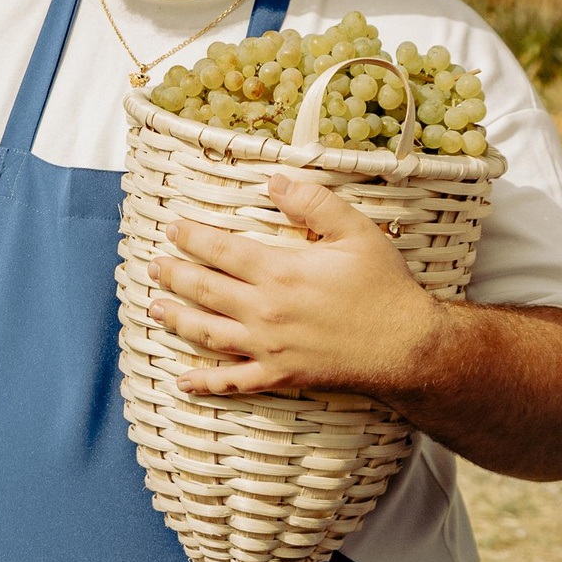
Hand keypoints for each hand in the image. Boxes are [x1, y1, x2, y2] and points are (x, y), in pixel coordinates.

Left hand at [148, 173, 443, 398]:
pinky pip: (234, 381)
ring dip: (177, 319)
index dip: (192, 238)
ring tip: (154, 308)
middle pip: (205, 290)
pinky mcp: (280, 374)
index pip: (221, 250)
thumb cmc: (385, 286)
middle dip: (174, 275)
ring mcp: (269, 346)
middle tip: (153, 265)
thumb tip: (275, 179)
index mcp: (280, 271)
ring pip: (209, 333)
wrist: (407, 346)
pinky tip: (183, 381)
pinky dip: (206, 383)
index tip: (172, 228)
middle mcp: (265, 310)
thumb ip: (314, 203)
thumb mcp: (357, 232)